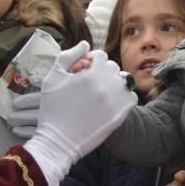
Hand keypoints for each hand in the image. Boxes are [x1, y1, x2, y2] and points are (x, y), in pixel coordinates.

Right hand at [24, 42, 136, 185]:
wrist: (59, 142)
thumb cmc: (53, 109)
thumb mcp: (53, 78)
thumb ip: (68, 56)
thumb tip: (85, 43)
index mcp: (92, 72)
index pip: (101, 56)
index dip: (91, 63)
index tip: (83, 72)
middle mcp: (108, 83)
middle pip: (112, 68)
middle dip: (102, 73)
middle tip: (90, 86)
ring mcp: (118, 99)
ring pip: (123, 81)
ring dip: (114, 84)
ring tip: (100, 96)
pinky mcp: (122, 114)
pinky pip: (131, 97)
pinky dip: (123, 98)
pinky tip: (110, 104)